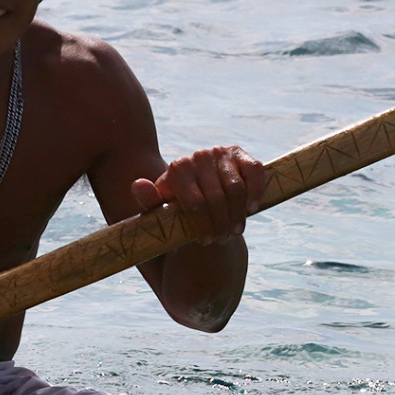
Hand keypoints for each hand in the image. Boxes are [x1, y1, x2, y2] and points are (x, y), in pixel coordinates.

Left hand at [130, 145, 265, 243]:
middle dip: (221, 223)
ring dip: (237, 214)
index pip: (195, 203)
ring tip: (235, 230)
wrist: (196, 198)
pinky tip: (251, 209)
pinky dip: (255, 192)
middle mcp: (198, 155)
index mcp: (177, 168)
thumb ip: (149, 200)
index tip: (205, 242)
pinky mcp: (240, 154)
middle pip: (217, 198)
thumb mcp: (160, 211)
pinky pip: (254, 172)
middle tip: (222, 239)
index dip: (203, 225)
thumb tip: (138, 185)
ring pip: (236, 189)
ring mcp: (220, 152)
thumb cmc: (175, 209)